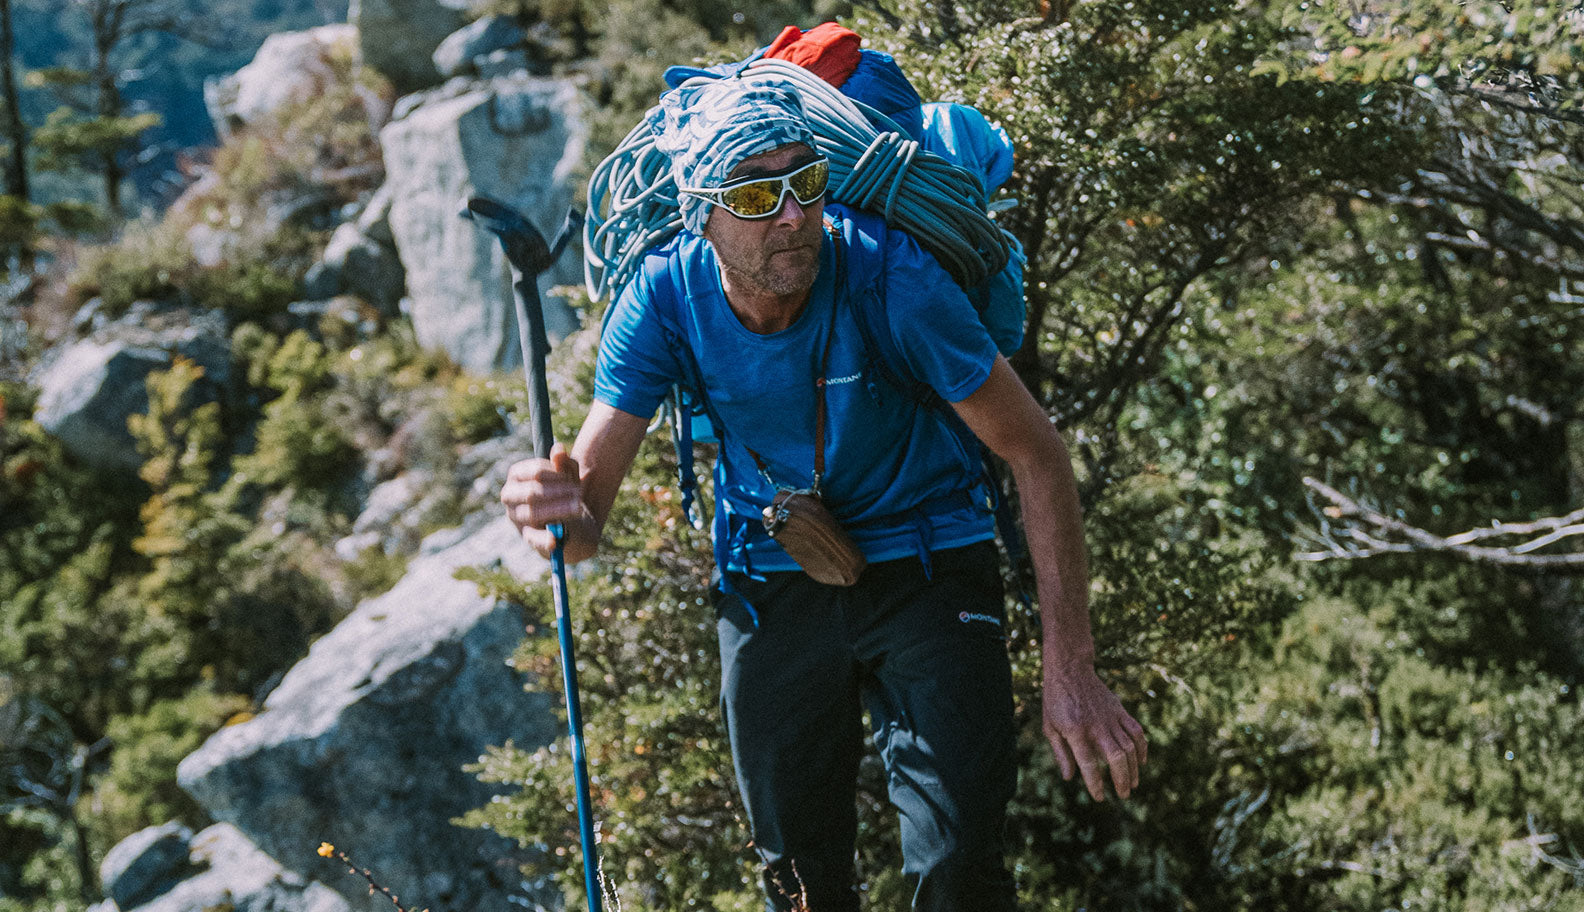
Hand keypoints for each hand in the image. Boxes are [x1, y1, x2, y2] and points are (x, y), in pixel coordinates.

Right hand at [500, 442, 587, 557]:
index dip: (556, 475)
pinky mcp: (526, 535)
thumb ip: (563, 464)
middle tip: (579, 493)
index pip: (535, 472)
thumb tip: (558, 449)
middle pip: (532, 492)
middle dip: (558, 492)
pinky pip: (533, 538)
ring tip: (578, 507)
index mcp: (517, 475)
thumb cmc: (563, 491)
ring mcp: (516, 516)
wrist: (568, 520)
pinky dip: (543, 539)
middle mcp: (510, 495)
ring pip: (533, 513)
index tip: (572, 479)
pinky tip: (554, 540)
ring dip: (558, 509)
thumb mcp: (567, 476)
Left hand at [1043, 664, 1147, 801]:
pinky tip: (1141, 762)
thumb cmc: (1056, 700)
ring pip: (1129, 746)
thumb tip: (1069, 778)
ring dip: (1133, 768)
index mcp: (1075, 730)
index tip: (1100, 797)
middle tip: (1124, 795)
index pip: (1088, 763)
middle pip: (1116, 757)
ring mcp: (1110, 717)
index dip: (1095, 783)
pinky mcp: (1119, 710)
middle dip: (1122, 779)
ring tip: (1132, 784)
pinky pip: (1136, 731)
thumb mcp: (1050, 726)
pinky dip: (1142, 748)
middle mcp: (1095, 725)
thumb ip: (1060, 753)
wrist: (1070, 670)